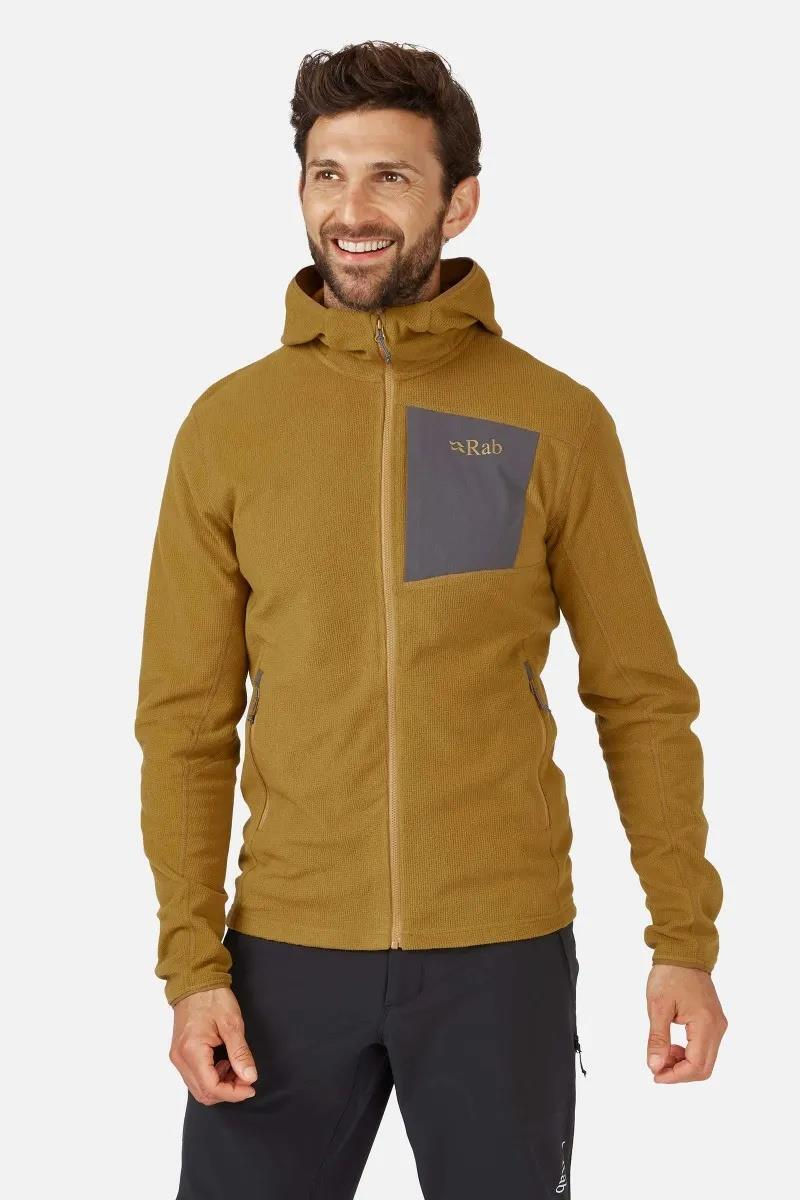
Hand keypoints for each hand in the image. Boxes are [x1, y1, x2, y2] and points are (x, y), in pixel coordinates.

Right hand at [170, 986, 258, 1104]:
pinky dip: (212, 1077)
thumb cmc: (212, 997)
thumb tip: (249, 1077)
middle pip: (203, 1093)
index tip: (250, 1087)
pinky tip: (225, 1063)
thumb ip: (240, 1053)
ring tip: (237, 1068)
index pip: (211, 1087)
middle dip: (228, 1091)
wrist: (195, 982)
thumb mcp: (232, 1023)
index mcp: (192, 1051)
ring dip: (220, 1085)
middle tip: (246, 1078)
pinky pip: (196, 1076)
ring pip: (199, 1088)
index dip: (233, 1093)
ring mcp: (178, 1057)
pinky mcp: (180, 1054)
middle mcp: (180, 1058)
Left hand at [645, 964, 727, 1082]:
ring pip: (705, 1060)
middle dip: (680, 1073)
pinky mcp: (714, 1022)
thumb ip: (657, 1038)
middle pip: (704, 1068)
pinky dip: (689, 1054)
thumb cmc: (670, 975)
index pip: (696, 1065)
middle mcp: (717, 1028)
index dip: (675, 1076)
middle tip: (657, 1067)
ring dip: (684, 1064)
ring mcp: (718, 1025)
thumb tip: (654, 1066)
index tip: (655, 1074)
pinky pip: (705, 1048)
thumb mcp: (658, 1006)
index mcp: (706, 1024)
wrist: (684, 952)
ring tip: (662, 1053)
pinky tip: (672, 1046)